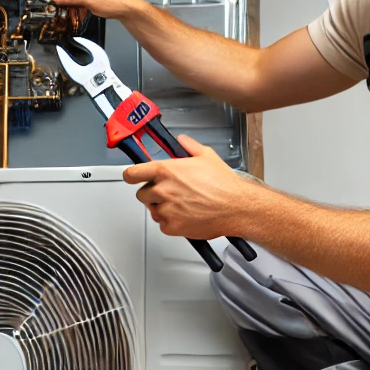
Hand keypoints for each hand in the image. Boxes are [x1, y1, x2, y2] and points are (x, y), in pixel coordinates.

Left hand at [122, 135, 257, 239]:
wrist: (236, 207)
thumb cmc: (224, 185)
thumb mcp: (207, 155)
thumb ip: (188, 146)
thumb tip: (181, 142)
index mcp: (166, 171)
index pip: (132, 174)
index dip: (133, 175)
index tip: (134, 177)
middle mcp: (162, 190)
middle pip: (142, 194)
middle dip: (153, 193)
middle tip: (170, 192)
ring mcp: (166, 210)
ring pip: (153, 210)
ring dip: (162, 208)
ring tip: (182, 204)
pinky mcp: (172, 227)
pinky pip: (163, 224)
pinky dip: (171, 222)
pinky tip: (185, 215)